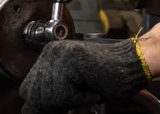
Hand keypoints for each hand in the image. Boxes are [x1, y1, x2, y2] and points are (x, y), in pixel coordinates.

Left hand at [19, 39, 149, 113]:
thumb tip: (28, 109)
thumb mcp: (70, 86)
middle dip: (56, 101)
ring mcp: (61, 54)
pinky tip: (94, 86)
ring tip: (89, 87)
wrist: (132, 65)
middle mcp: (51, 51)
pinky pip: (65, 94)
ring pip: (50, 96)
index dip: (44, 102)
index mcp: (48, 55)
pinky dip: (82, 98)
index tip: (63, 102)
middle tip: (81, 93)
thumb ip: (50, 92)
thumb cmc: (107, 76)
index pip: (27, 89)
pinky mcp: (73, 60)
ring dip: (71, 99)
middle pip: (35, 94)